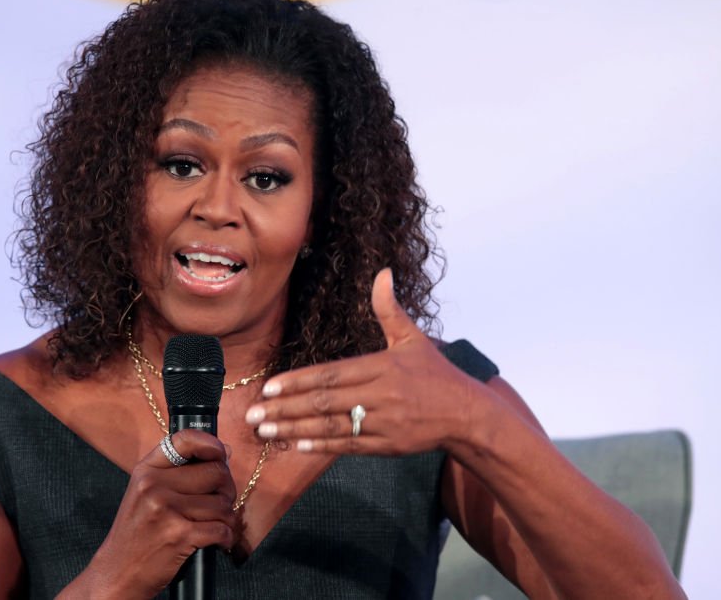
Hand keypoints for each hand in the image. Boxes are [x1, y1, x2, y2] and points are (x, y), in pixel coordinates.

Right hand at [72, 430, 236, 597]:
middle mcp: (154, 485)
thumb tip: (226, 452)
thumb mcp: (145, 493)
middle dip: (226, 489)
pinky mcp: (179, 535)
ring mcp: (166, 510)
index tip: (221, 454)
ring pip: (222, 504)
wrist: (116, 573)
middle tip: (221, 503)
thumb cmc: (136, 533)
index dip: (211, 444)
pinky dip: (226, 538)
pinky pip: (221, 529)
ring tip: (215, 526)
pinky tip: (218, 542)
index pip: (185, 440)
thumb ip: (179, 471)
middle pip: (215, 472)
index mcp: (147, 471)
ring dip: (227, 518)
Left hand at [244, 268, 475, 454]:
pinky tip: (296, 445)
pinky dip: (321, 446)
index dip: (299, 382)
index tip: (269, 387)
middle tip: (253, 413)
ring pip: (331, 427)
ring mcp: (383, 423)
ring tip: (265, 431)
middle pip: (324, 402)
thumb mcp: (413, 339)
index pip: (331, 374)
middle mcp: (380, 395)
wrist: (467, 415)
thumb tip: (382, 273)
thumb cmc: (436, 375)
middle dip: (286, 409)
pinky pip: (348, 446)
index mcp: (381, 367)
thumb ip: (389, 310)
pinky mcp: (387, 446)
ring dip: (295, 430)